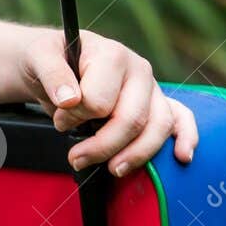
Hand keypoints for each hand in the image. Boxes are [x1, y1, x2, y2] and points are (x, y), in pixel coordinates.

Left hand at [19, 27, 197, 176]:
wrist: (56, 60)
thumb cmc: (49, 58)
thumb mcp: (39, 57)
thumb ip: (52, 74)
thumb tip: (69, 100)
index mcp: (112, 55)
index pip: (100, 101)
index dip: (75, 117)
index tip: (59, 119)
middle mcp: (138, 70)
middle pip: (132, 119)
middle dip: (103, 146)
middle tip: (75, 158)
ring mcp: (151, 88)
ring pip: (157, 127)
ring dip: (135, 155)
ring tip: (112, 170)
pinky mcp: (158, 102)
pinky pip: (181, 119)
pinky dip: (185, 138)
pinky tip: (182, 157)